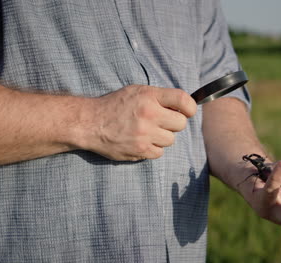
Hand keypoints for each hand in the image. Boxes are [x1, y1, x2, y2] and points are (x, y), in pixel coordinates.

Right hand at [80, 85, 196, 160]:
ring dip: (162, 137)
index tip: (188, 111)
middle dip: (174, 123)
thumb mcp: (137, 91)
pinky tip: (141, 141)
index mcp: (149, 96)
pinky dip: (153, 149)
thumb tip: (184, 108)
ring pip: (171, 140)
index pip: (183, 100)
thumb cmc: (115, 105)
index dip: (190, 107)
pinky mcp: (140, 150)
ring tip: (148, 132)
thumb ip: (159, 97)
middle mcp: (149, 114)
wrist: (90, 123)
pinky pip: (159, 153)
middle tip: (162, 122)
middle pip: (181, 124)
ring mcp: (145, 134)